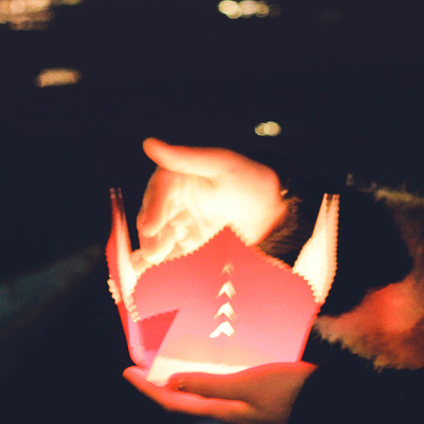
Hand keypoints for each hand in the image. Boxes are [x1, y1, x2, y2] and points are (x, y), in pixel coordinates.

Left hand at [123, 363, 315, 423]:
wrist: (328, 406)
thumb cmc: (290, 392)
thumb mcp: (248, 383)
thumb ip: (210, 384)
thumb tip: (171, 382)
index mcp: (222, 410)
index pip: (173, 400)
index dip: (147, 387)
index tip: (127, 371)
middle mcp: (229, 412)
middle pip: (184, 400)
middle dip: (161, 384)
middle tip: (145, 363)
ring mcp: (244, 409)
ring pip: (203, 396)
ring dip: (183, 381)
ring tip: (172, 362)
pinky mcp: (258, 402)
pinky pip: (223, 390)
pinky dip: (208, 377)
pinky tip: (213, 365)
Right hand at [134, 138, 287, 266]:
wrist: (274, 211)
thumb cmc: (249, 179)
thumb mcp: (221, 164)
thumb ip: (186, 158)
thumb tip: (150, 144)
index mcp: (177, 177)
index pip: (159, 191)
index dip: (152, 209)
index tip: (149, 227)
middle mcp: (173, 201)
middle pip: (154, 219)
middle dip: (151, 237)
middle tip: (154, 255)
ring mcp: (180, 225)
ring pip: (158, 240)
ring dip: (153, 255)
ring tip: (151, 270)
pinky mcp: (189, 246)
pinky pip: (172, 257)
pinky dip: (164, 267)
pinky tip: (156, 279)